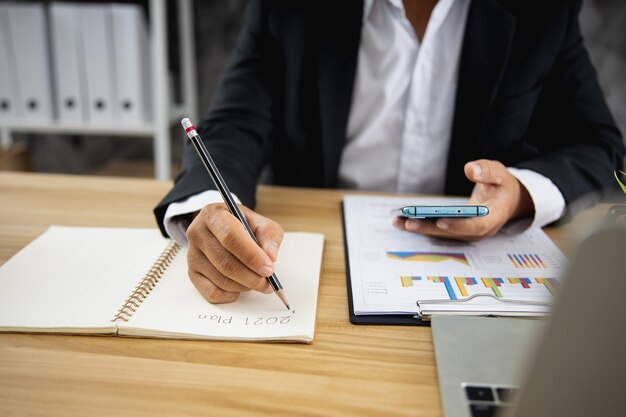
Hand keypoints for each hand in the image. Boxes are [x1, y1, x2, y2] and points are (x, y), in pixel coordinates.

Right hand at [186, 203, 283, 302]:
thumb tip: (270, 255)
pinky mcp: (192, 273)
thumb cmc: (242, 225)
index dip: (251, 256)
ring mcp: (192, 255)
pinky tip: (241, 286)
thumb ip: (269, 234)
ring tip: (258, 281)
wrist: (221, 228)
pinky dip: (231, 295)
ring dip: (244, 286)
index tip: (268, 269)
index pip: (230, 237)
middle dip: (251, 277)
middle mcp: (197, 233)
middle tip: (268, 282)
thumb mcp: (259, 221)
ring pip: (221, 280)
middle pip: (225, 262)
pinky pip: (212, 293)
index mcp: (213, 215)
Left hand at [393, 159, 533, 240]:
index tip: (440, 221)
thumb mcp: (500, 173)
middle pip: (452, 233)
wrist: (507, 199)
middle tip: (408, 222)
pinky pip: (438, 230)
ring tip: (398, 222)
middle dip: (429, 229)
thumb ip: (487, 171)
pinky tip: (402, 221)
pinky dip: (421, 226)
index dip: (457, 226)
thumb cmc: (502, 185)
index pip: (475, 226)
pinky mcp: (457, 230)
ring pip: (442, 234)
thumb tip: (470, 169)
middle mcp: (478, 230)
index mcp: (492, 218)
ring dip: (420, 229)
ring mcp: (467, 233)